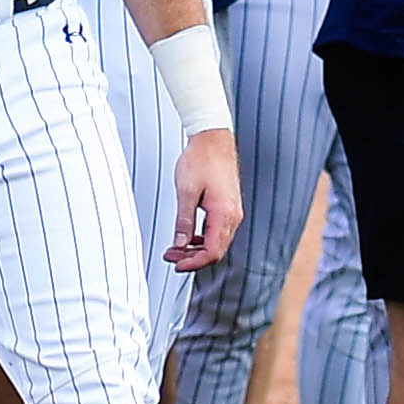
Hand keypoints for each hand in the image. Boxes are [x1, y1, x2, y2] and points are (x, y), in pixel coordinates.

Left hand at [166, 124, 243, 272]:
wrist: (213, 137)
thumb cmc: (201, 159)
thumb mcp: (186, 192)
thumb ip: (183, 221)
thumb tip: (180, 244)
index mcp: (223, 214)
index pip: (212, 252)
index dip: (193, 263)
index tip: (177, 265)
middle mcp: (232, 215)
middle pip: (216, 250)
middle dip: (192, 258)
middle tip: (171, 256)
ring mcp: (232, 210)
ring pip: (217, 241)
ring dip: (196, 248)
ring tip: (175, 248)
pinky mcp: (229, 205)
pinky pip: (218, 230)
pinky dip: (202, 237)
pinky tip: (188, 235)